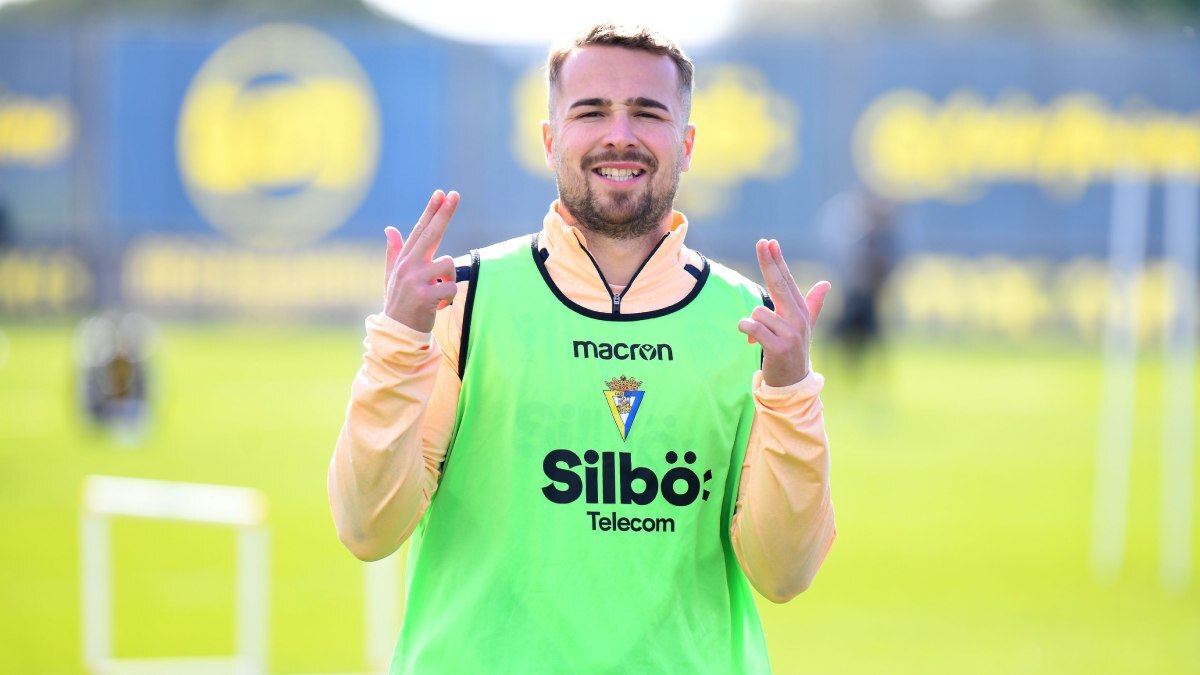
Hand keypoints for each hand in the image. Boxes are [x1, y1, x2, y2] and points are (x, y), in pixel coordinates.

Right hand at [383, 190, 459, 332]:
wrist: (397, 332)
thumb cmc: (400, 302)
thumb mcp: (393, 276)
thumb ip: (394, 252)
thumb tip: (390, 229)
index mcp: (405, 260)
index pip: (420, 230)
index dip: (431, 211)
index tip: (441, 193)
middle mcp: (408, 266)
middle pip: (431, 234)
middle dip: (444, 213)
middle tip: (455, 194)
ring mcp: (415, 280)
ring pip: (448, 265)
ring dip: (449, 280)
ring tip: (438, 293)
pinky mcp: (425, 296)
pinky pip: (451, 288)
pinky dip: (449, 298)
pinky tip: (439, 306)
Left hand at [737, 239, 830, 386]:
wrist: (793, 382)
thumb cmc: (794, 350)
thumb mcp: (805, 326)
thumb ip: (813, 304)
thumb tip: (826, 284)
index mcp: (800, 311)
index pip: (787, 281)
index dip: (777, 261)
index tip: (769, 242)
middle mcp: (798, 319)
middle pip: (779, 284)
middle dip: (769, 262)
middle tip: (762, 242)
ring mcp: (790, 333)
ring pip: (758, 312)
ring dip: (752, 323)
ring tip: (761, 338)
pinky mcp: (779, 347)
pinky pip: (754, 327)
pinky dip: (747, 330)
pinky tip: (750, 340)